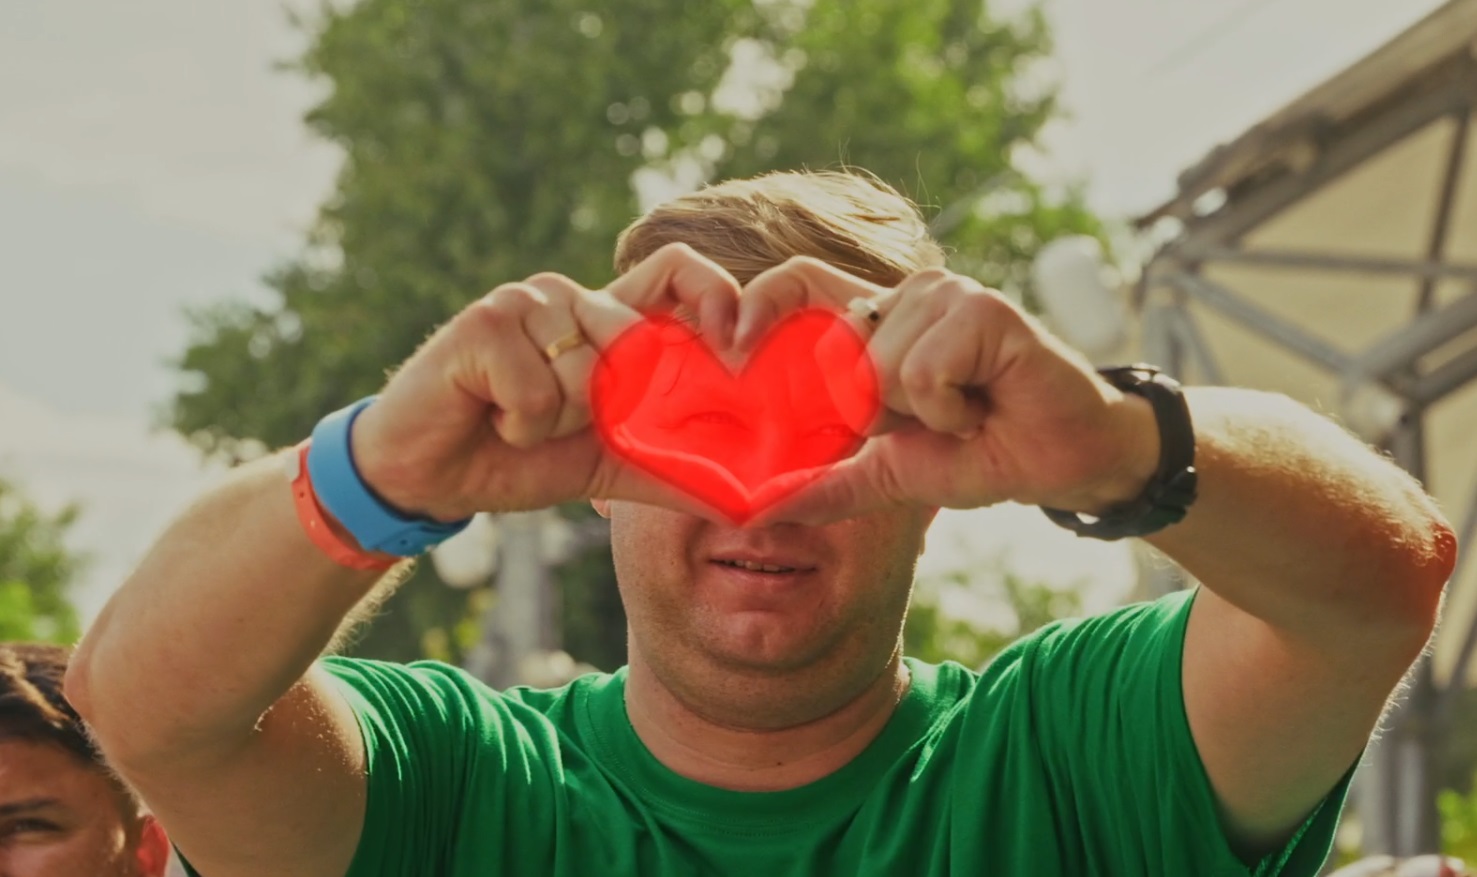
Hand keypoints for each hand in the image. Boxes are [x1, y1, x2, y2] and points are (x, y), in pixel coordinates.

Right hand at [348, 243, 743, 521]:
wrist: (428, 475)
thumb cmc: (518, 459)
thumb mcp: (611, 464)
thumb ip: (677, 468)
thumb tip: (754, 502)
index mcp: (607, 321)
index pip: (678, 272)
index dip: (717, 294)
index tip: (734, 350)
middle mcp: (571, 299)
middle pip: (635, 338)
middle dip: (607, 407)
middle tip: (563, 425)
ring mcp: (526, 303)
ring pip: (586, 374)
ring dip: (556, 422)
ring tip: (517, 421)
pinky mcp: (485, 322)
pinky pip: (538, 392)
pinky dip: (519, 425)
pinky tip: (489, 418)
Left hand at [735, 258, 1160, 525]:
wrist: (1065, 459)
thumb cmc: (984, 454)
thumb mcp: (892, 473)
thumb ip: (828, 482)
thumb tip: (757, 510)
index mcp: (881, 322)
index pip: (802, 284)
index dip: (762, 302)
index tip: (728, 344)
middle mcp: (909, 296)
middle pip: (840, 355)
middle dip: (880, 412)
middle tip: (936, 417)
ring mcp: (947, 294)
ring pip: (882, 368)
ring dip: (925, 414)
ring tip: (969, 409)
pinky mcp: (982, 308)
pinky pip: (923, 373)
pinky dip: (952, 409)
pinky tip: (987, 404)